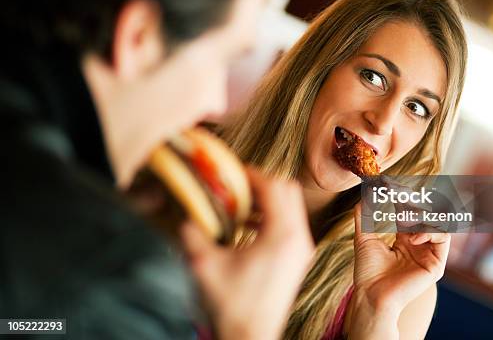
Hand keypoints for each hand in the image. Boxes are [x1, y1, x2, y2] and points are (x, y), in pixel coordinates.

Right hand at [181, 168, 313, 339]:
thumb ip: (193, 234)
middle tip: (236, 185)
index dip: (251, 174)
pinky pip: (290, 222)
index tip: (232, 172)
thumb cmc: (233, 305)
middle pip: (287, 189)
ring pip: (291, 205)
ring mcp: (302, 248)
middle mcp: (299, 238)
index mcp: (282, 235)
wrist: (252, 336)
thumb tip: (185, 214)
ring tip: (239, 204)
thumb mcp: (205, 266)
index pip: (273, 186)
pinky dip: (271, 215)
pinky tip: (246, 225)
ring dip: (267, 198)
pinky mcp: (298, 258)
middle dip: (262, 182)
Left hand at [347, 204, 450, 339]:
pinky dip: (430, 231)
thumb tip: (364, 193)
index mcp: (404, 239)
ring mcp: (428, 253)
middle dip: (415, 202)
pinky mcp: (436, 264)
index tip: (389, 185)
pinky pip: (443, 238)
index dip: (402, 197)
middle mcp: (419, 245)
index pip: (410, 212)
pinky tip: (412, 238)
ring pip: (437, 223)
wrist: (372, 295)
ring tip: (405, 220)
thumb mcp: (364, 238)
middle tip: (400, 193)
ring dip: (422, 216)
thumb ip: (365, 215)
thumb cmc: (367, 271)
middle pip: (426, 214)